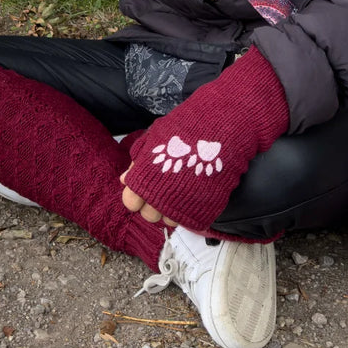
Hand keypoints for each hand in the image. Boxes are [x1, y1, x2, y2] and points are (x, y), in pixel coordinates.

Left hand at [116, 48, 289, 233]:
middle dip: (153, 205)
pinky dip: (190, 211)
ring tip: (180, 191)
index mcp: (145, 178)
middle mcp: (160, 196)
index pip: (130, 203)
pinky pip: (190, 221)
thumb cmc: (186, 128)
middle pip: (148, 216)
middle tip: (164, 189)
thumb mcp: (156, 138)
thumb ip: (139, 162)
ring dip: (171, 210)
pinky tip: (193, 195)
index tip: (146, 186)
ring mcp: (183, 205)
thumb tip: (124, 180)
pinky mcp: (203, 209)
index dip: (136, 196)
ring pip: (169, 221)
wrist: (223, 126)